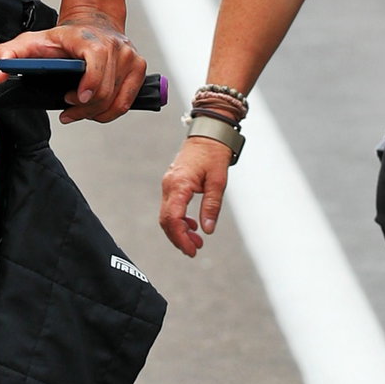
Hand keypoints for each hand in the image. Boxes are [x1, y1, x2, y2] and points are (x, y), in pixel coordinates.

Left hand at [0, 5, 144, 123]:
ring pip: (116, 100)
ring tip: (78, 111)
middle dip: (84, 109)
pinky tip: (95, 108)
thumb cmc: (64, 36)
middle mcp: (116, 46)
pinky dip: (110, 111)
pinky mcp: (139, 68)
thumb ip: (10, 54)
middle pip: (105, 91)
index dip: (90, 83)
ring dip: (96, 114)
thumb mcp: (32, 40)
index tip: (76, 98)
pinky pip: (127, 101)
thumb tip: (0, 74)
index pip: (98, 61)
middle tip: (67, 111)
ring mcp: (130, 57)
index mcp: (91, 39)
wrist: (93, 21)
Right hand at [160, 135, 230, 257]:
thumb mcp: (218, 181)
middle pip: (166, 220)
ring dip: (179, 230)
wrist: (208, 133)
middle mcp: (169, 185)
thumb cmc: (214, 153)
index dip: (180, 238)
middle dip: (179, 238)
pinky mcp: (172, 184)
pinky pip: (171, 207)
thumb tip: (207, 230)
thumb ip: (211, 206)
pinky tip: (192, 225)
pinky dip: (179, 219)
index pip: (173, 218)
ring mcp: (169, 184)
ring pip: (167, 215)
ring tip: (196, 241)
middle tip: (195, 250)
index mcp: (179, 184)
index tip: (192, 250)